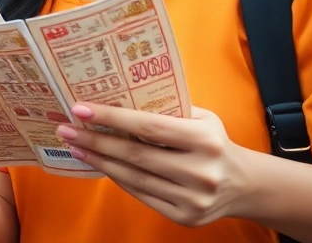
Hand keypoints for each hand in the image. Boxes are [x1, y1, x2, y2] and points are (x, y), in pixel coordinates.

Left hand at [57, 104, 254, 226]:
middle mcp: (200, 171)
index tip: (80, 109)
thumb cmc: (213, 143)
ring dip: (99, 160)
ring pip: (134, 177)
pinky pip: (141, 195)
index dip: (112, 117)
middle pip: (135, 154)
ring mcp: (193, 198)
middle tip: (66, 129)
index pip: (148, 126)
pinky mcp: (185, 217)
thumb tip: (118, 95)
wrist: (245, 185)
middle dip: (95, 140)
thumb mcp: (201, 118)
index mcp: (204, 139)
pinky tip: (100, 164)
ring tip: (76, 146)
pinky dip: (117, 179)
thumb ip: (167, 108)